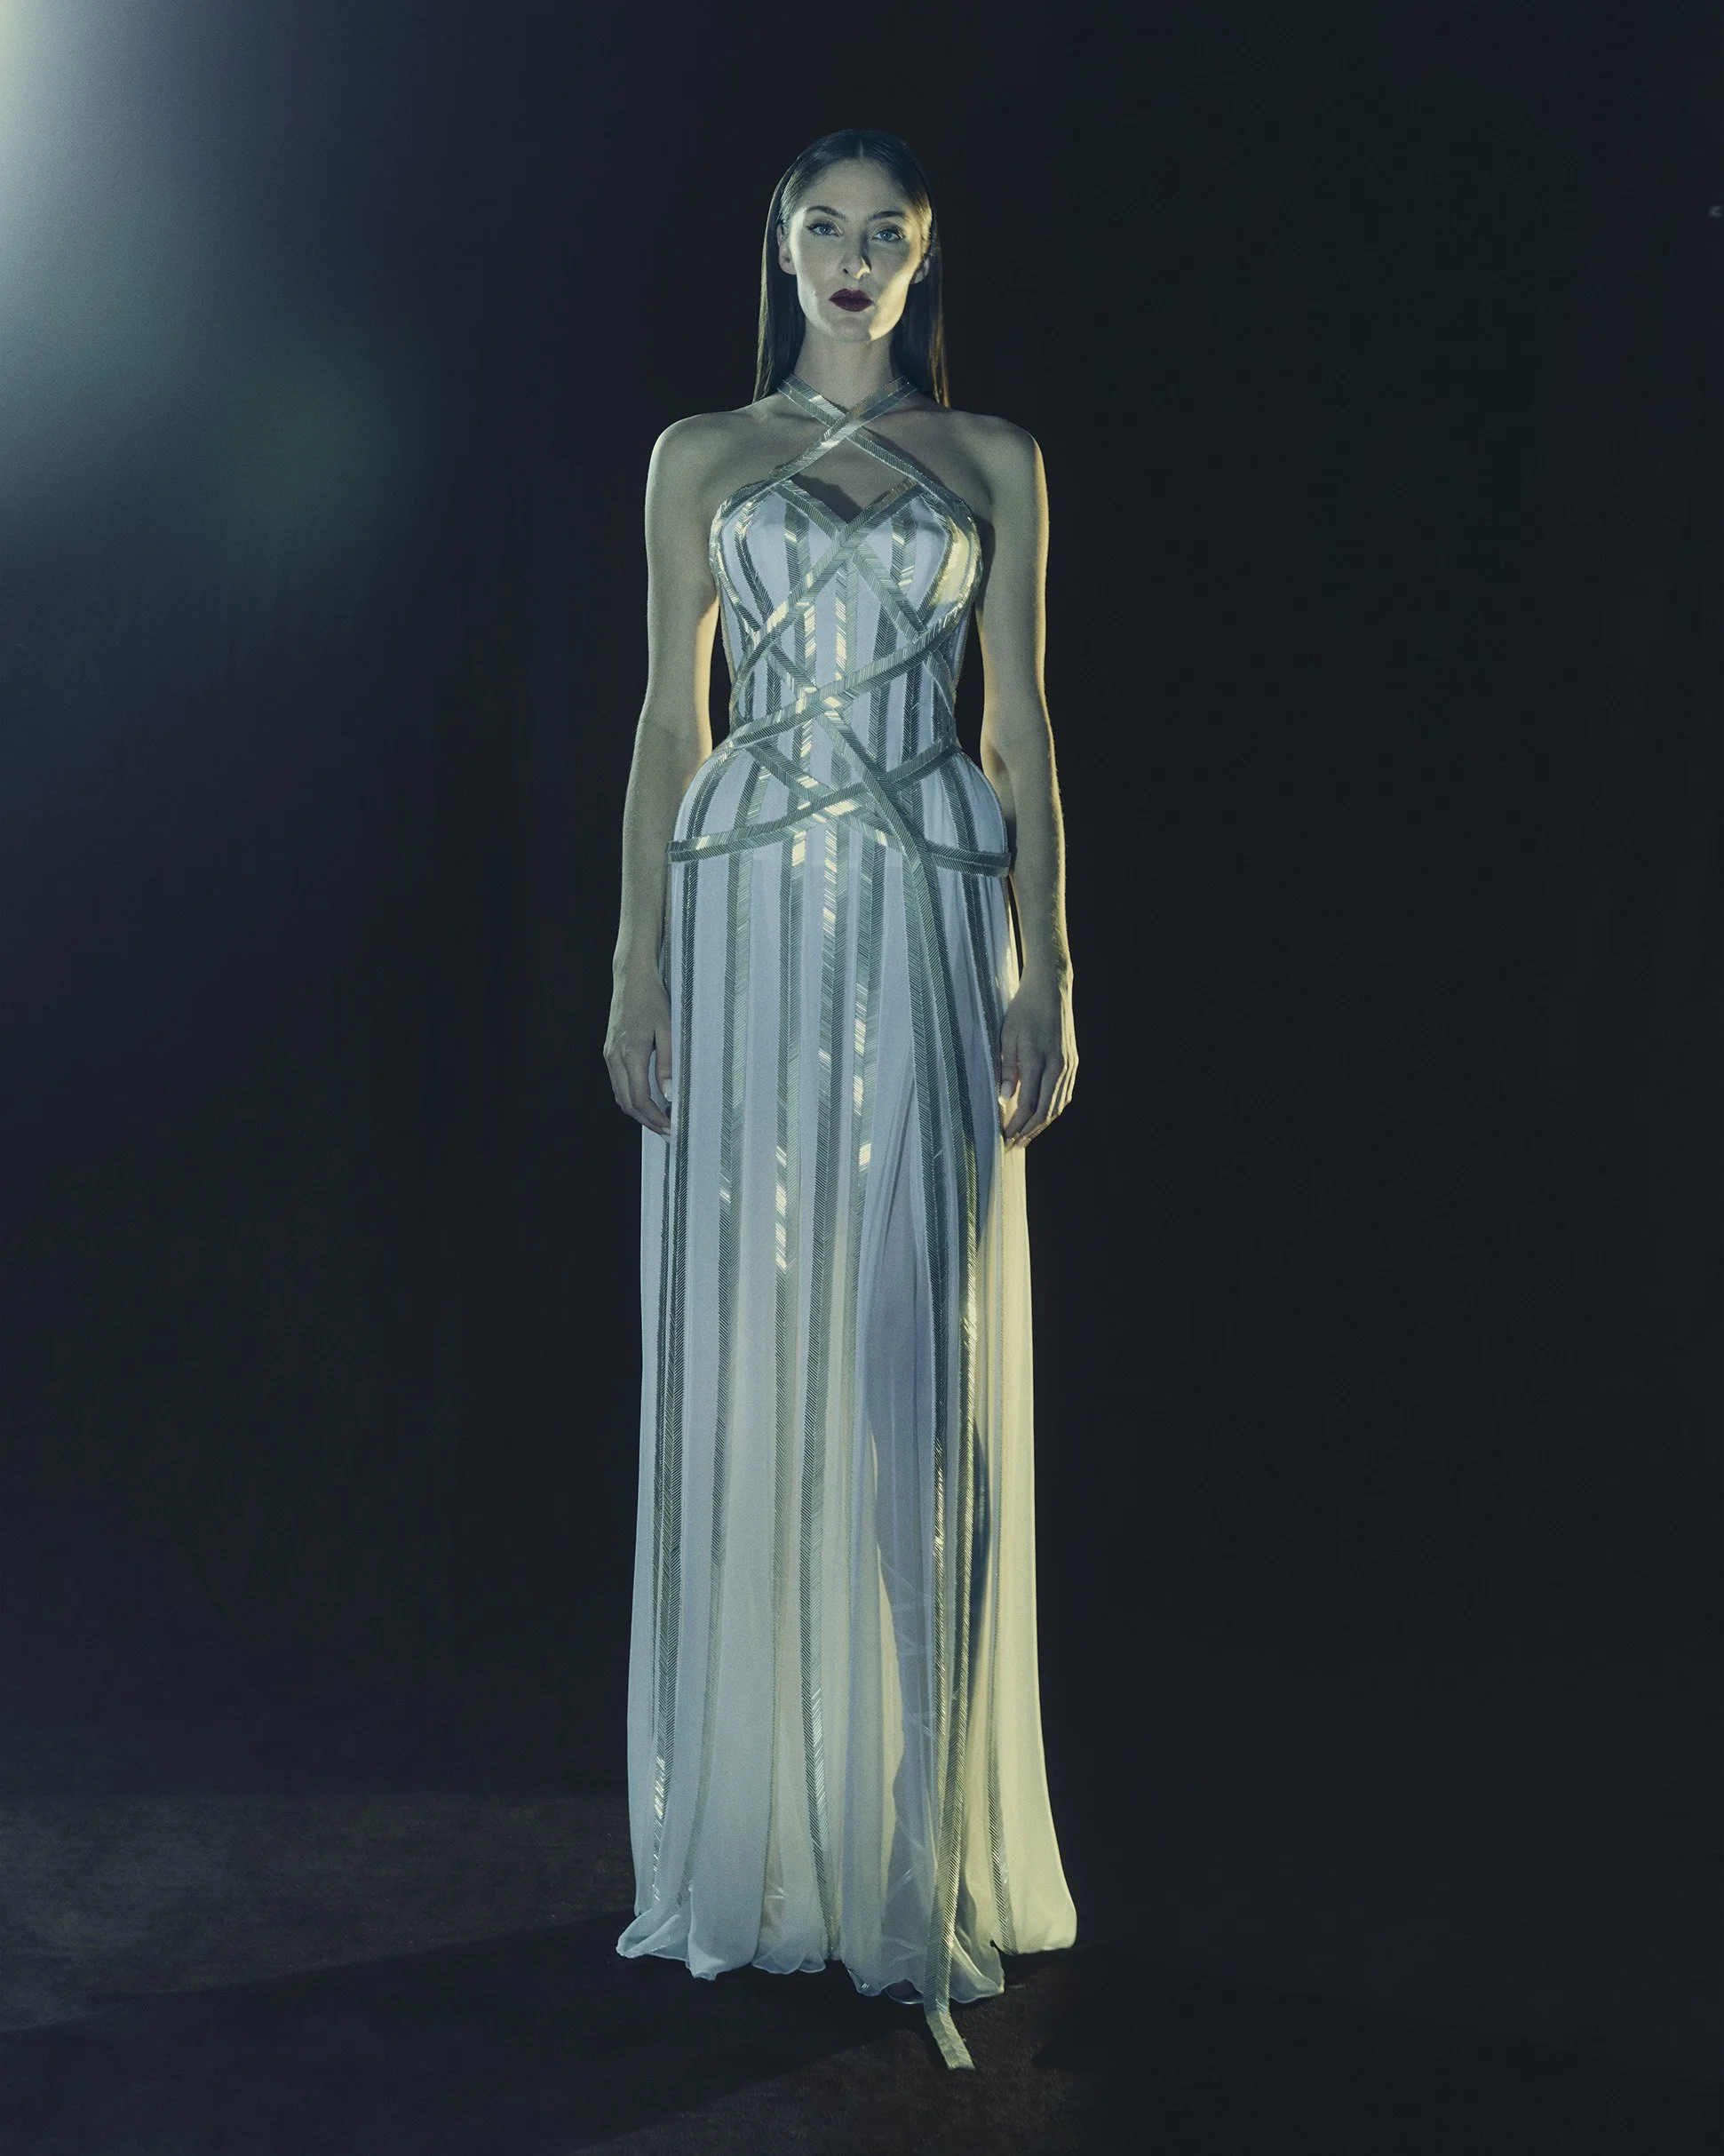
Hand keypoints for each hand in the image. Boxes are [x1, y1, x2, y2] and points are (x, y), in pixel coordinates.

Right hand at [605, 971, 673, 1135]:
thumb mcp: (667, 1030)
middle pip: (627, 1103)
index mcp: (630, 1054)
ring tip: (659, 1120)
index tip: (670, 1127)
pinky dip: (630, 1097)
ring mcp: (609, 1055)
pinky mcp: (609, 1052)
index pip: (639, 1099)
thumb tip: (668, 1094)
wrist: (631, 979)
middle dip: (647, 1121)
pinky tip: (647, 1100)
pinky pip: (617, 1083)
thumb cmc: (652, 1000)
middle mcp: (614, 1058)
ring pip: (620, 1095)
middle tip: (667, 1131)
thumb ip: (667, 1064)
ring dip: (638, 1111)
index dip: (655, 1118)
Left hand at [998, 971, 1075, 1148]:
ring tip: (1027, 1137)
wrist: (1051, 990)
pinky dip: (1053, 1109)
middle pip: (1045, 1110)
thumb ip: (1007, 1069)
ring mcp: (1068, 1065)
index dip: (1017, 1124)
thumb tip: (1004, 1099)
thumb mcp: (1007, 1036)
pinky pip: (1065, 1094)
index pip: (1028, 1103)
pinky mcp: (1073, 1062)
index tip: (1004, 1137)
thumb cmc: (1024, 1010)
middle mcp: (1058, 1066)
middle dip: (1029, 1131)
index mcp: (1039, 1060)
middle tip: (1014, 1145)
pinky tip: (1043, 1116)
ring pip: (1058, 1105)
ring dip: (1042, 1125)